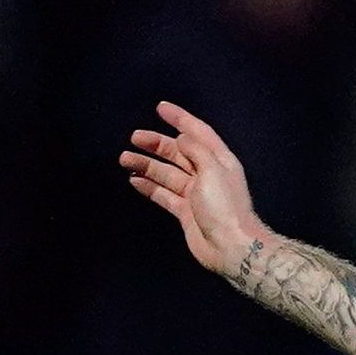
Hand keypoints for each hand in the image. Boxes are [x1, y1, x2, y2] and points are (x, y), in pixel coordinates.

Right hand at [120, 101, 267, 276]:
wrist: (230, 246)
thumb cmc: (225, 207)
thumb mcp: (213, 170)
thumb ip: (197, 150)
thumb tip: (182, 137)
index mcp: (219, 161)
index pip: (198, 133)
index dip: (180, 118)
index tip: (160, 107)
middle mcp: (207, 174)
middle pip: (179, 153)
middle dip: (156, 144)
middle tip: (134, 137)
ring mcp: (195, 194)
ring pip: (167, 173)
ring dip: (147, 164)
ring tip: (124, 158)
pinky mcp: (185, 211)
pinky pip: (163, 194)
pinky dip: (149, 186)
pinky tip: (134, 179)